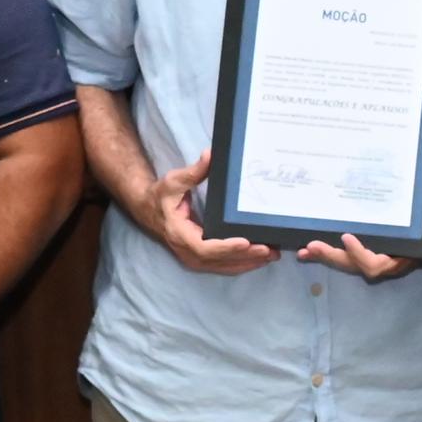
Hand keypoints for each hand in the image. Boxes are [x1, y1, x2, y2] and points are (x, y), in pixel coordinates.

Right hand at [139, 152, 276, 275]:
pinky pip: (223, 266)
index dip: (225, 247)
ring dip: (248, 263)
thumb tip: (210, 155)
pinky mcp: (201, 259)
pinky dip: (243, 264)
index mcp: (180, 233)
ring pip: (224, 267)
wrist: (149, 210)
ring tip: (272, 254)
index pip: (204, 247)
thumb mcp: (174, 181)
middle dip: (245, 256)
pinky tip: (260, 259)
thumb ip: (194, 171)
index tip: (245, 242)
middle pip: (219, 260)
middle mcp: (187, 251)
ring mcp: (193, 258)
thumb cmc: (162, 195)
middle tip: (269, 249)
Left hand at [297, 197, 421, 282]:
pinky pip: (343, 253)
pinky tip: (305, 247)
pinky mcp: (366, 246)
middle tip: (312, 246)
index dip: (360, 255)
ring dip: (324, 256)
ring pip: (345, 262)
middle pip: (353, 266)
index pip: (376, 265)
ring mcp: (374, 255)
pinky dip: (325, 251)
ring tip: (304, 250)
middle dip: (332, 257)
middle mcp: (384, 261)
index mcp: (401, 259)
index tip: (347, 237)